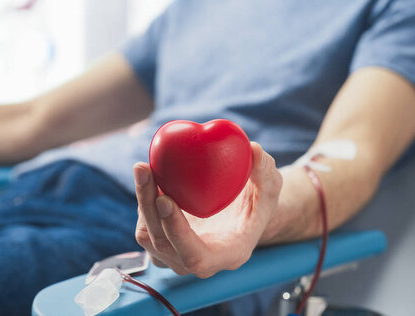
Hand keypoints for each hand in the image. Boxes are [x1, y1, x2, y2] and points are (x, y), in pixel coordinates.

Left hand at [133, 142, 281, 277]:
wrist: (241, 212)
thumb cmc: (257, 201)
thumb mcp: (271, 187)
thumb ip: (267, 172)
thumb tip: (253, 149)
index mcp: (226, 255)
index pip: (194, 256)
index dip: (176, 231)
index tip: (165, 199)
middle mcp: (197, 261)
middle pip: (162, 243)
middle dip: (149, 206)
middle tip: (146, 170)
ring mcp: (175, 255)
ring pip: (148, 235)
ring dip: (142, 200)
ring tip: (144, 169)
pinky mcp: (162, 242)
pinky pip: (145, 225)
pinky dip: (143, 200)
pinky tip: (147, 176)